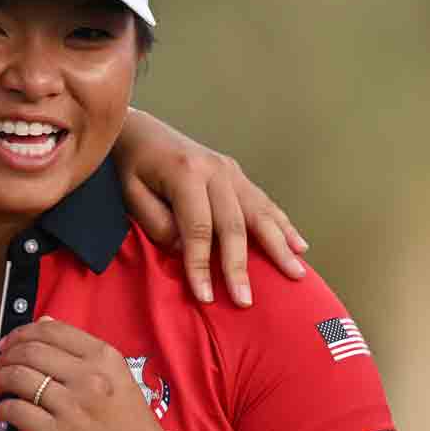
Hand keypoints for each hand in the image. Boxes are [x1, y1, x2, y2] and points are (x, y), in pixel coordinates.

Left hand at [0, 318, 168, 430]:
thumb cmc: (130, 427)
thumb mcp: (117, 378)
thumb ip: (81, 351)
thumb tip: (44, 322)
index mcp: (104, 359)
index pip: (50, 330)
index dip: (20, 334)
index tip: (8, 345)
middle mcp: (89, 378)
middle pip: (29, 351)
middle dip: (4, 358)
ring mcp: (73, 406)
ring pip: (18, 377)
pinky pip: (17, 411)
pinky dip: (3, 409)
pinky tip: (5, 413)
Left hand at [114, 108, 308, 305]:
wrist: (139, 129)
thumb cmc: (130, 165)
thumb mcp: (130, 194)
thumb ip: (156, 223)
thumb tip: (185, 250)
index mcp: (185, 174)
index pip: (197, 229)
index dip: (201, 265)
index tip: (205, 297)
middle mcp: (215, 170)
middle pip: (233, 225)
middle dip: (239, 266)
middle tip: (246, 300)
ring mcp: (230, 170)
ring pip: (259, 213)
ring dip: (279, 246)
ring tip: (296, 274)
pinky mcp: (237, 173)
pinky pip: (264, 202)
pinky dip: (283, 225)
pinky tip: (299, 245)